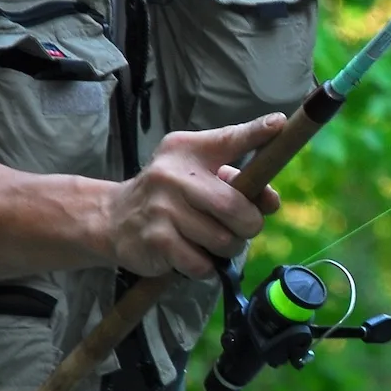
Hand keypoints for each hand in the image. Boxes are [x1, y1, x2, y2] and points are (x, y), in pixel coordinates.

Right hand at [107, 115, 283, 278]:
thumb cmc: (167, 194)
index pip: (229, 139)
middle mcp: (173, 175)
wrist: (112, 218)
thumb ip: (236, 179)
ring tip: (209, 240)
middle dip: (249, 224)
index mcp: (188, 151)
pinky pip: (202, 263)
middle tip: (240, 227)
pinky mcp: (157, 240)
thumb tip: (271, 200)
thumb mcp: (194, 171)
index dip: (256, 133)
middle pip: (235, 207)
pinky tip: (191, 254)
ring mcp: (163, 209)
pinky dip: (205, 266)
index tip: (279, 124)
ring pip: (223, 240)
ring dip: (226, 248)